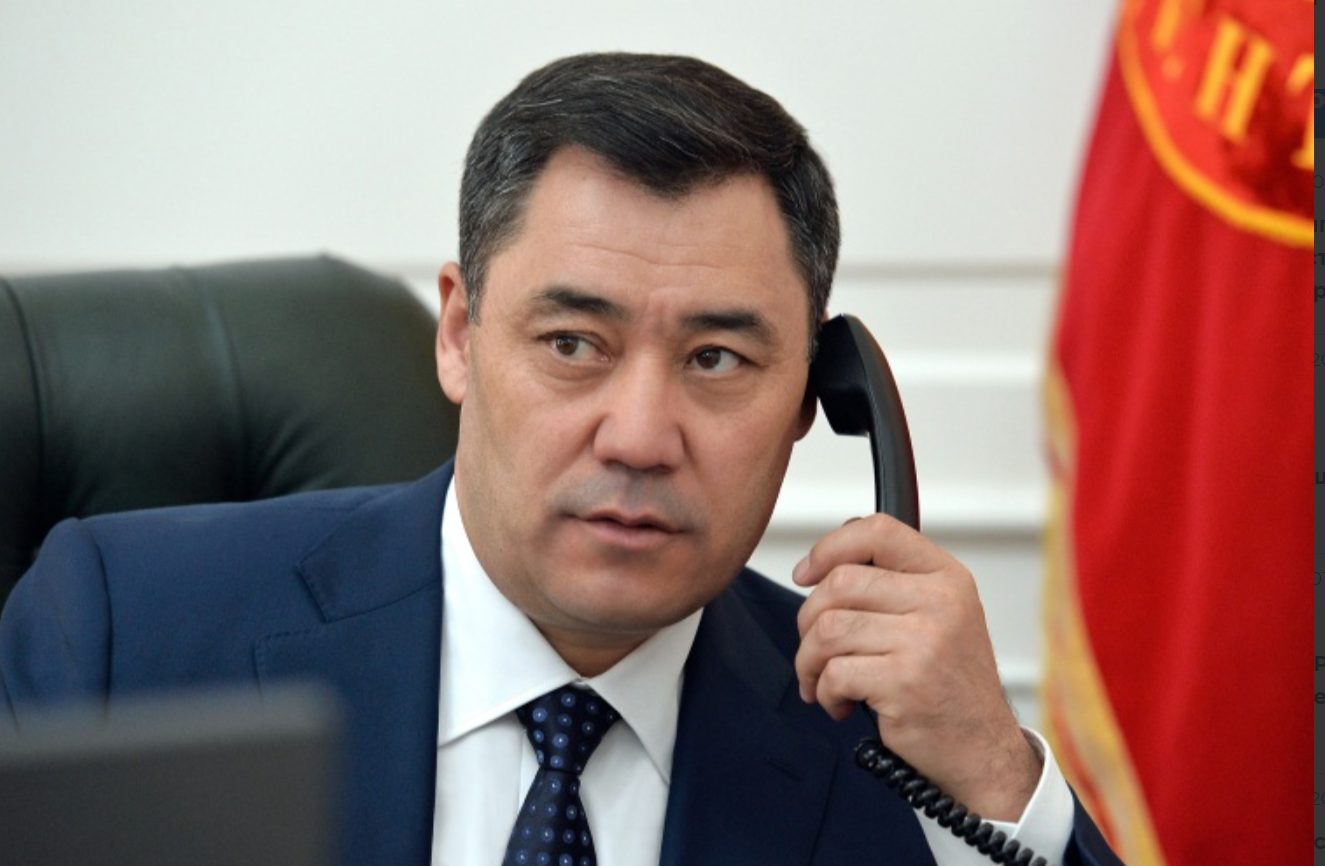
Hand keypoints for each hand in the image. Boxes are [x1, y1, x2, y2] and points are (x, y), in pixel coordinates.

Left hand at [792, 514, 1041, 820]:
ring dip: (810, 660)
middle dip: (809, 619)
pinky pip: (834, 673)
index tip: (806, 573)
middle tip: (815, 648)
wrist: (980, 747)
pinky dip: (824, 691)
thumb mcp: (939, 615)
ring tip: (822, 680)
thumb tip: (829, 556)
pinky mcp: (904, 683)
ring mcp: (924, 642)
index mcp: (947, 577)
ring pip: (828, 629)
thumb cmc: (948, 682)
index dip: (830, 547)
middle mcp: (941, 602)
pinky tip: (839, 702)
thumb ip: (894, 580)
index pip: (878, 531)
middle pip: (839, 583)